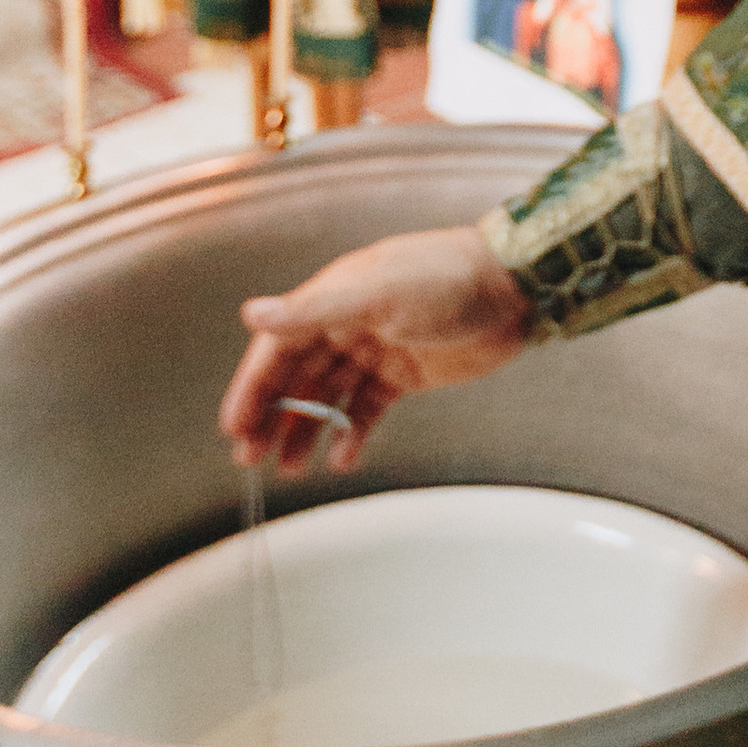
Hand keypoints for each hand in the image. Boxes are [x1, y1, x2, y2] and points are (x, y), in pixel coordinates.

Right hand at [219, 225, 535, 468]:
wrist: (513, 288)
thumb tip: (252, 314)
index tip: (234, 426)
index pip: (277, 347)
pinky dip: (350, 434)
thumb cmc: (446, 278)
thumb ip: (313, 310)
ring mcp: (375, 350)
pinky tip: (341, 459)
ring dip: (306, 431)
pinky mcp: (403, 374)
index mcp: (333, 298)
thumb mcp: (378, 294)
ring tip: (290, 468)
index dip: (252, 387)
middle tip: (250, 457)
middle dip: (272, 416)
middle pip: (296, 376)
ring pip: (327, 397)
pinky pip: (365, 409)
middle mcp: (347, 323)